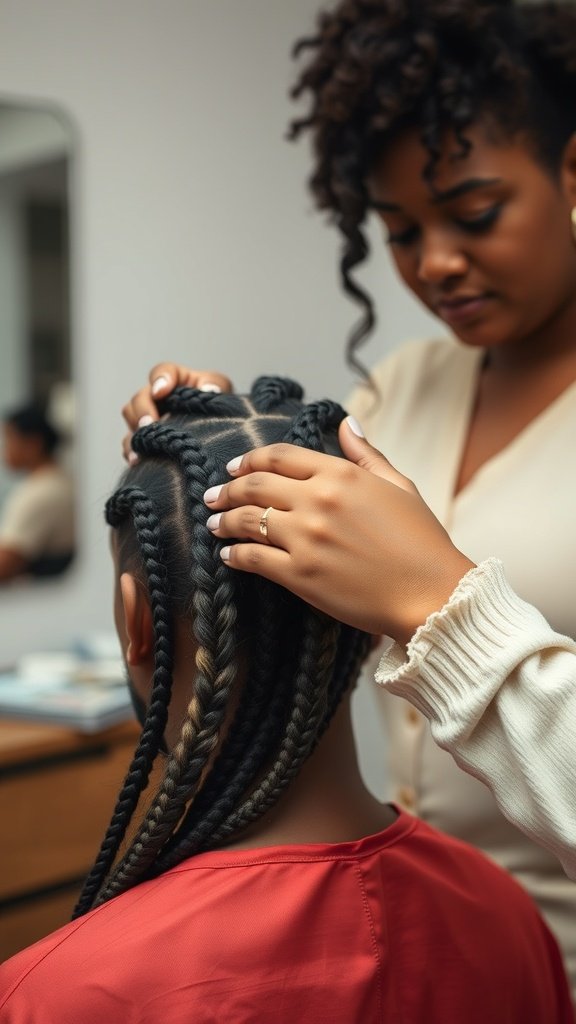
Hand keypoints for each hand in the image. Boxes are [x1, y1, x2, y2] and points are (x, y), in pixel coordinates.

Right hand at [122, 363, 232, 461]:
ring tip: (143, 445)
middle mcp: (157, 397)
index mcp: (176, 379)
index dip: (159, 379)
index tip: (160, 391)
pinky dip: (132, 451)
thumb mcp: (221, 389)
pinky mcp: (146, 439)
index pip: (162, 371)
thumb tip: (208, 390)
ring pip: (130, 420)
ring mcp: (149, 418)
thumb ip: (215, 384)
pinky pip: (131, 444)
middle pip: (139, 397)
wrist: (219, 431)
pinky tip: (138, 461)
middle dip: (142, 410)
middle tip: (150, 424)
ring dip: (135, 431)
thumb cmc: (217, 405)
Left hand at [204, 418, 474, 643]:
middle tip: (213, 495)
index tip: (234, 467)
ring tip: (213, 523)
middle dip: (227, 489)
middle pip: (255, 485)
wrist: (430, 595)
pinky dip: (235, 554)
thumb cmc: (422, 542)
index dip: (250, 459)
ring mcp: (306, 538)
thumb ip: (366, 454)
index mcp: (341, 475)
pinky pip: (253, 558)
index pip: (279, 456)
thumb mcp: (399, 487)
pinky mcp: (300, 575)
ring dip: (224, 520)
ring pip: (248, 520)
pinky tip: (229, 555)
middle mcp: (318, 501)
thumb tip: (346, 423)